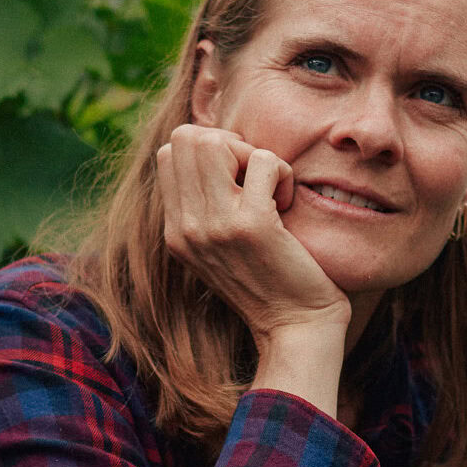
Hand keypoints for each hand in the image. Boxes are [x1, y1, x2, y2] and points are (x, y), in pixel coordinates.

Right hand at [154, 125, 347, 342]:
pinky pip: (264, 160)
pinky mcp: (253, 225)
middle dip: (228, 144)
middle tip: (255, 178)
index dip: (210, 151)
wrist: (295, 328)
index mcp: (175, 232)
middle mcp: (187, 228)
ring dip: (252, 155)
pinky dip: (283, 172)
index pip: (170, 154)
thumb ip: (206, 208)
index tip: (238, 180)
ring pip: (215, 141)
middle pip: (186, 138)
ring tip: (269, 188)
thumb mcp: (221, 247)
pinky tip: (287, 204)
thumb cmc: (270, 283)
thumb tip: (215, 149)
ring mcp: (216, 226)